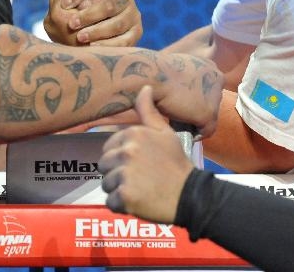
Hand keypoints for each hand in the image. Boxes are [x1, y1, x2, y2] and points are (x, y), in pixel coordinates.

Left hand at [43, 0, 142, 46]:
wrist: (86, 40)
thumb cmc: (73, 14)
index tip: (64, 5)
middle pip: (109, 5)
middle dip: (89, 15)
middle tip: (71, 24)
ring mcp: (132, 16)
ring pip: (117, 24)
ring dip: (97, 31)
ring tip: (80, 37)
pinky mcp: (136, 34)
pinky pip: (125, 41)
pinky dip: (108, 44)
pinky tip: (93, 47)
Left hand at [98, 85, 194, 222]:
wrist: (190, 195)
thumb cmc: (177, 164)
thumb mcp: (165, 133)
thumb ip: (149, 112)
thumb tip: (144, 87)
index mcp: (133, 133)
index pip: (108, 148)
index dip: (120, 159)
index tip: (138, 165)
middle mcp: (126, 151)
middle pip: (104, 166)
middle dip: (116, 174)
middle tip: (139, 179)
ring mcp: (124, 174)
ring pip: (106, 184)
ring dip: (118, 190)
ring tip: (140, 190)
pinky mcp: (124, 196)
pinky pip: (110, 202)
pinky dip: (122, 206)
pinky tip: (138, 202)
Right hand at [151, 53, 222, 138]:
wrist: (150, 75)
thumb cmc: (155, 71)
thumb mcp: (175, 69)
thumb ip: (184, 79)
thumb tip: (182, 94)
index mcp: (208, 65)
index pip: (208, 87)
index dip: (195, 97)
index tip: (182, 103)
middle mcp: (216, 77)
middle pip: (211, 101)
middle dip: (196, 109)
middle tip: (179, 115)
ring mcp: (215, 96)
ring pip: (209, 116)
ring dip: (195, 121)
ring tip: (178, 125)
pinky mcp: (209, 113)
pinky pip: (206, 130)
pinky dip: (195, 134)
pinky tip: (181, 133)